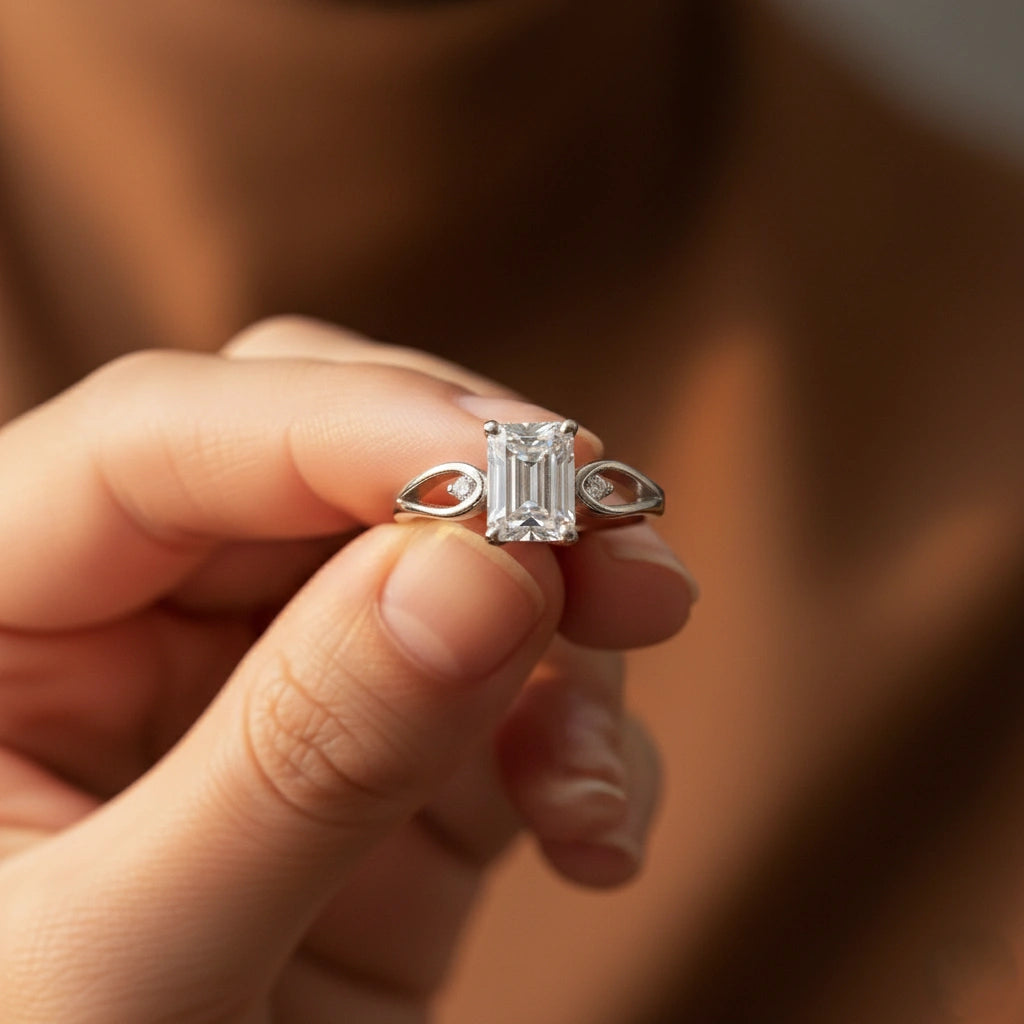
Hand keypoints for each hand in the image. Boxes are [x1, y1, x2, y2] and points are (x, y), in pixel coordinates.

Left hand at [0, 319, 692, 1022]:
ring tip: (591, 768)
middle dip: (491, 490)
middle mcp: (132, 621)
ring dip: (562, 627)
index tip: (538, 469)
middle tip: (619, 544)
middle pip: (330, 457)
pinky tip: (591, 836)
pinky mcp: (385, 758)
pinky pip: (510, 686)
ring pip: (446, 556)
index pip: (166, 438)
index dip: (359, 426)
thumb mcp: (129, 979)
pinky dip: (581, 738)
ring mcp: (269, 682)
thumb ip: (300, 757)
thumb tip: (483, 569)